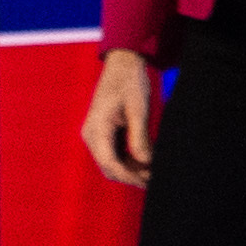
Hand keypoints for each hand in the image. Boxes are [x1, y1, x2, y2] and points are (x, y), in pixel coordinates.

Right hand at [81, 48, 158, 188]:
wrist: (122, 64)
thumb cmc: (130, 82)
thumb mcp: (138, 110)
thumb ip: (139, 137)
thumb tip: (145, 162)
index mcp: (96, 127)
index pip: (109, 162)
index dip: (129, 176)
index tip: (148, 182)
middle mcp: (91, 134)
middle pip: (108, 167)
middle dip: (130, 176)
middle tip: (154, 180)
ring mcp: (95, 134)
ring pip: (110, 164)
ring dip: (130, 170)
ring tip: (152, 172)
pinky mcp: (103, 134)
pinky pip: (113, 155)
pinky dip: (128, 161)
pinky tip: (145, 162)